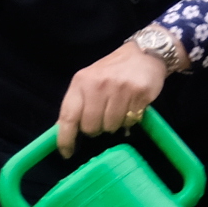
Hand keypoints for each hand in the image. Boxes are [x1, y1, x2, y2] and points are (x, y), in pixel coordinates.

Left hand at [55, 46, 173, 153]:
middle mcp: (98, 84)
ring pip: (111, 126)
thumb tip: (63, 131)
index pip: (68, 116)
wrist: (144, 53)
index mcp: (81, 82)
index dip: (65, 138)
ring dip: (114, 124)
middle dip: (96, 129)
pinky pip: (130, 121)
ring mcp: (120, 88)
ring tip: (119, 110)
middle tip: (103, 119)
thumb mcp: (89, 80)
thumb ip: (78, 103)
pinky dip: (130, 119)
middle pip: (91, 126)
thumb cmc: (112, 71)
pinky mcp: (139, 93)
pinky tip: (131, 106)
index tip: (67, 153)